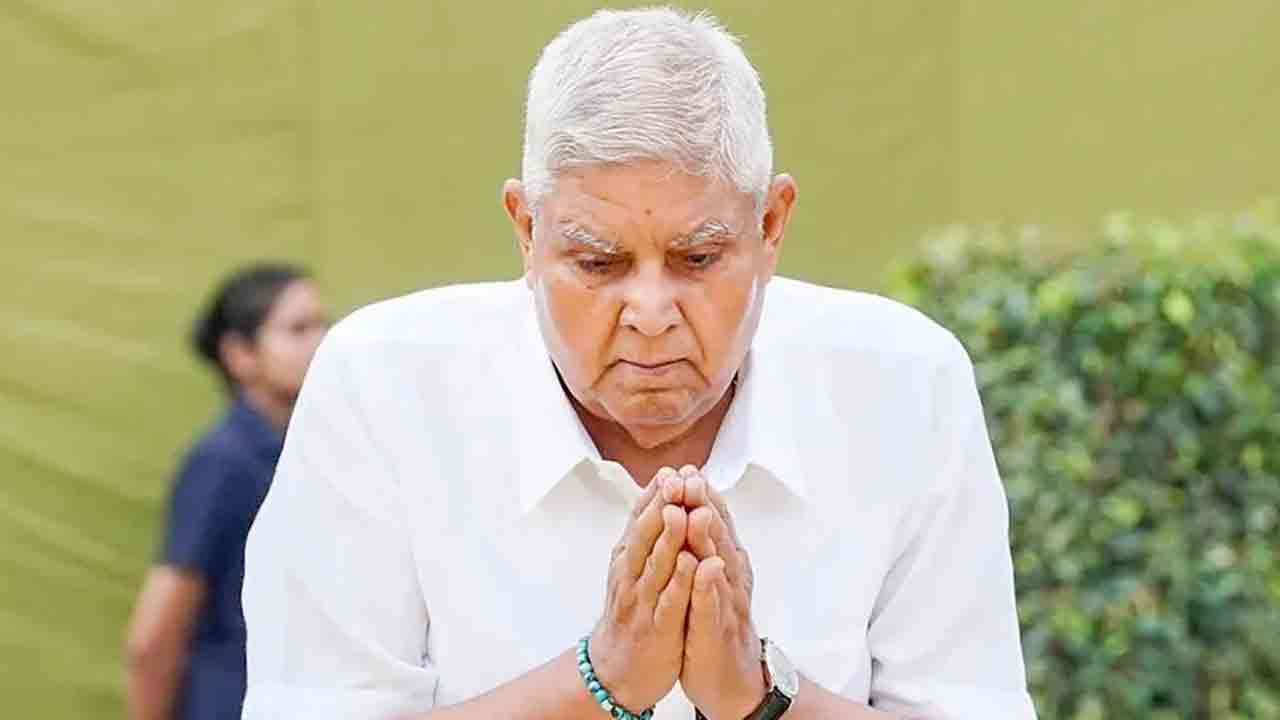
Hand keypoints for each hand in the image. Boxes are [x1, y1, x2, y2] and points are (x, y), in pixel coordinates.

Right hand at [590, 468, 698, 711]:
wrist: (614, 671)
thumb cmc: (631, 613)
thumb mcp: (632, 570)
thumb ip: (645, 535)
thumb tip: (658, 493)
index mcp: (628, 559)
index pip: (640, 520)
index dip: (655, 495)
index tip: (672, 469)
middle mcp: (631, 575)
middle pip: (645, 535)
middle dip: (661, 506)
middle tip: (676, 479)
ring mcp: (642, 602)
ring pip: (656, 566)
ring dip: (669, 538)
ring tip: (682, 512)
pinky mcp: (657, 628)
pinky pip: (669, 603)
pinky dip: (680, 583)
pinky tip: (691, 564)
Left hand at [677, 467, 766, 719]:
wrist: (732, 677)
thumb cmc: (716, 621)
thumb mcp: (708, 577)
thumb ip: (704, 543)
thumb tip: (696, 503)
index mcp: (724, 562)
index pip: (713, 522)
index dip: (701, 495)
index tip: (687, 468)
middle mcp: (729, 577)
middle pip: (717, 536)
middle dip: (705, 506)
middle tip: (693, 478)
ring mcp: (725, 604)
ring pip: (718, 565)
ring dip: (709, 539)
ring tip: (699, 513)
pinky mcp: (716, 631)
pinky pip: (712, 607)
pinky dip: (709, 588)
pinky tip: (705, 570)